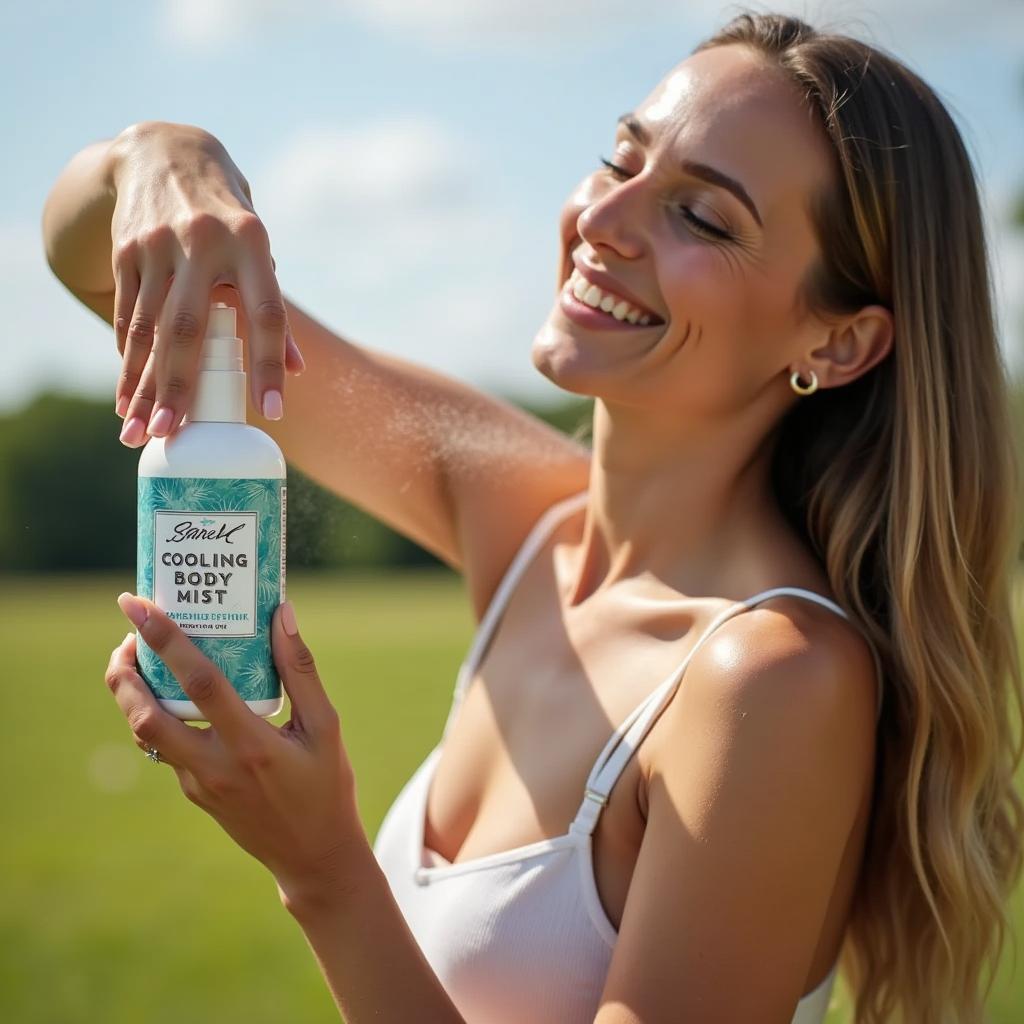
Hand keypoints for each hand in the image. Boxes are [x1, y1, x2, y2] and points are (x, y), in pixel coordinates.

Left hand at [105, 594, 369, 910]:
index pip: (200, 683)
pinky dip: (157, 713)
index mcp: (252, 746)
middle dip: (124, 671)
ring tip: (138, 656)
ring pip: (146, 733)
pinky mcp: (193, 793)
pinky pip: (165, 747)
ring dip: (131, 692)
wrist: (312, 856)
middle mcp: (215, 767)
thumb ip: (301, 670)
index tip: (140, 605)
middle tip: (127, 633)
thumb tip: (281, 614)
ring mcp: (198, 784)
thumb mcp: (326, 727)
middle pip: (146, 716)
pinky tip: (173, 691)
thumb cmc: (327, 785)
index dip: (167, 641)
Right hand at [108, 120, 304, 444]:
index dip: (270, 365)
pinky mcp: (125, 249)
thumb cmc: (229, 218)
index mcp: (251, 242)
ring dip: (141, 385)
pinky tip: (128, 394)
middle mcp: (202, 240)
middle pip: (188, 328)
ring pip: (149, 329)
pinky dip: (128, 358)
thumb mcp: (259, 250)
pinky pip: (129, 314)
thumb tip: (297, 371)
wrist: (166, 152)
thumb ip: (272, 306)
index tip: (272, 411)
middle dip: (177, 387)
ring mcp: (157, 244)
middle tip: (172, 434)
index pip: (267, 314)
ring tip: (138, 430)